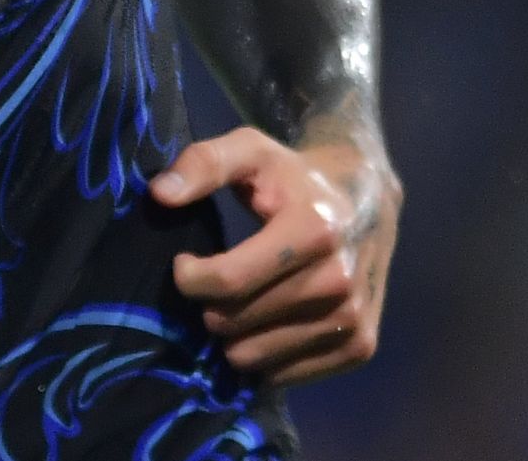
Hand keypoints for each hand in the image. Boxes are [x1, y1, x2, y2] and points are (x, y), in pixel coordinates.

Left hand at [154, 126, 399, 387]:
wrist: (367, 200)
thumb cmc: (295, 177)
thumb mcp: (251, 150)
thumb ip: (203, 164)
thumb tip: (160, 194)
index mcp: (313, 230)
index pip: (228, 281)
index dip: (189, 277)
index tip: (184, 264)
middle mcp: (338, 280)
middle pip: (234, 322)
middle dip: (209, 305)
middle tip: (216, 283)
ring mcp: (352, 319)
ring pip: (254, 357)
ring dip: (234, 335)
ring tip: (240, 302)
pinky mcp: (360, 347)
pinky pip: (283, 376)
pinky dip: (265, 355)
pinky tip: (266, 322)